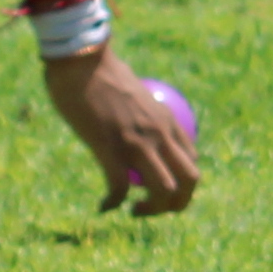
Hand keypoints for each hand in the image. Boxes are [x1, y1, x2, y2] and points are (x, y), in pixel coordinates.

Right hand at [48, 47, 199, 214]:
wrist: (81, 60)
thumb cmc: (98, 70)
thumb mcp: (132, 88)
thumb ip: (139, 109)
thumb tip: (132, 115)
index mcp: (167, 120)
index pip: (191, 159)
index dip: (183, 182)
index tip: (162, 188)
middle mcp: (160, 133)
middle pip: (190, 180)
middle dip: (178, 203)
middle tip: (153, 208)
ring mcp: (138, 142)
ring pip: (164, 190)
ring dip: (151, 209)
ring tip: (133, 211)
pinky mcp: (111, 147)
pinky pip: (120, 187)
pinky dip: (114, 202)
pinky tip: (104, 206)